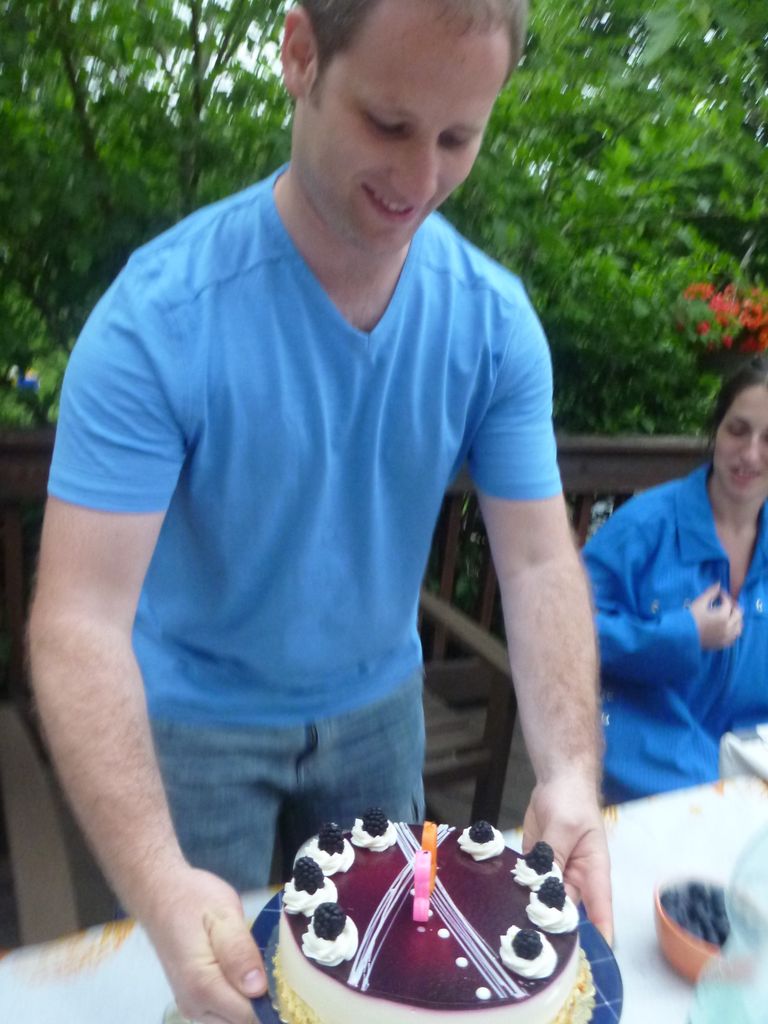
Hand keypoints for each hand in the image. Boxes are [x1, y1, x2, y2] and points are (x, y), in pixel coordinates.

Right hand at [143, 866, 265, 1023]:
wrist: (160, 893)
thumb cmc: (193, 898)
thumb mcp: (223, 914)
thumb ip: (239, 951)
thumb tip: (258, 988)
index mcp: (202, 985)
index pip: (249, 1015)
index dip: (272, 999)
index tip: (286, 976)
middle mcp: (194, 1005)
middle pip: (242, 1022)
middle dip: (263, 1003)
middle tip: (277, 968)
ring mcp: (191, 1006)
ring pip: (232, 1021)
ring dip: (251, 1003)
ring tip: (262, 968)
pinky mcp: (192, 1001)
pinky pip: (222, 1014)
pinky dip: (239, 1001)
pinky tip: (247, 974)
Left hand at [522, 776, 612, 945]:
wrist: (557, 782)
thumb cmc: (572, 802)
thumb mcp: (565, 826)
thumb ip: (553, 854)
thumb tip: (543, 882)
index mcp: (593, 873)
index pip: (600, 911)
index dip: (597, 936)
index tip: (587, 960)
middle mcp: (575, 880)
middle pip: (567, 912)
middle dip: (554, 930)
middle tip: (535, 950)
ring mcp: (554, 874)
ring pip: (543, 902)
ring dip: (531, 913)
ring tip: (514, 933)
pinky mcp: (535, 867)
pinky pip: (527, 885)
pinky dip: (517, 894)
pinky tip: (502, 906)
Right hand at [689, 583, 742, 649]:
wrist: (681, 635)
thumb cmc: (689, 618)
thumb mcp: (699, 602)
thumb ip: (711, 592)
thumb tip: (718, 583)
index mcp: (723, 616)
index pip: (728, 603)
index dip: (724, 596)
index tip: (719, 593)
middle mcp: (728, 627)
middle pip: (738, 614)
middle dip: (733, 606)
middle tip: (726, 602)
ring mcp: (726, 637)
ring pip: (739, 627)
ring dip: (736, 619)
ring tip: (729, 615)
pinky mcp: (722, 644)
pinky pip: (734, 637)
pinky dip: (734, 630)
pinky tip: (727, 627)